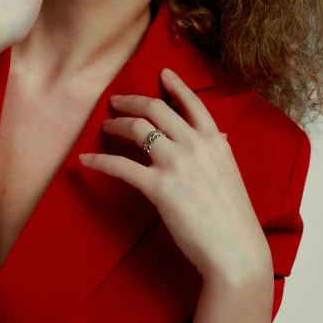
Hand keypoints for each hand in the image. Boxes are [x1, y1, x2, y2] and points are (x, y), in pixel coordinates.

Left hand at [79, 68, 272, 285]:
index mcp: (214, 140)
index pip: (192, 103)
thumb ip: (219, 151)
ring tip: (105, 126)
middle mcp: (194, 145)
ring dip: (116, 124)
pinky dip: (100, 161)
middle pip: (155, 108)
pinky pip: (121, 166)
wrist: (235, 249)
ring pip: (137, 128)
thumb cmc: (234, 216)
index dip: (174, 85)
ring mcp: (175, 163)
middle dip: (131, 100)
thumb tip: (217, 137)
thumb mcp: (231, 172)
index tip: (161, 73)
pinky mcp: (158, 187)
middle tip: (117, 101)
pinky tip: (86, 160)